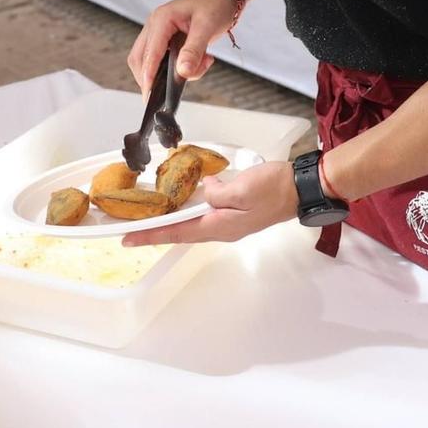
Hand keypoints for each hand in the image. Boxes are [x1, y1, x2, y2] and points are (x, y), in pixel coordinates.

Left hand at [120, 161, 298, 246]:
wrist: (299, 189)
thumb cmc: (274, 189)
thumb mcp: (242, 188)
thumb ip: (217, 193)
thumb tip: (203, 189)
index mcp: (220, 226)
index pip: (177, 233)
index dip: (151, 236)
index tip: (128, 239)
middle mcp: (221, 229)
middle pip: (180, 232)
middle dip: (154, 230)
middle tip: (130, 228)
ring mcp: (228, 222)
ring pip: (190, 223)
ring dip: (168, 221)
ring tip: (147, 217)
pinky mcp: (233, 212)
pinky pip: (203, 214)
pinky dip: (185, 210)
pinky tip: (177, 201)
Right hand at [128, 0, 236, 92]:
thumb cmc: (215, 5)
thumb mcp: (207, 27)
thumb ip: (194, 50)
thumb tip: (182, 72)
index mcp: (162, 19)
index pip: (150, 52)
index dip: (149, 74)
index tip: (150, 92)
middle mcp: (155, 25)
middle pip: (140, 59)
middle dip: (153, 77)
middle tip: (170, 91)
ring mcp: (158, 33)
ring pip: (150, 62)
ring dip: (169, 73)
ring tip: (201, 65)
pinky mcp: (165, 41)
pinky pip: (163, 60)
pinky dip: (178, 68)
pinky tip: (200, 61)